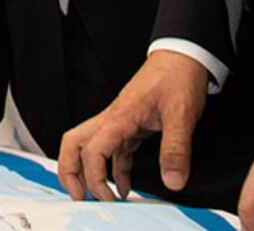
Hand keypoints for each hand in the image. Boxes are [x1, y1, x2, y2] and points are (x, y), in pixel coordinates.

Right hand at [59, 49, 207, 201]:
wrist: (183, 57)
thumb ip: (176, 150)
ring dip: (90, 173)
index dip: (95, 176)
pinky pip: (114, 152)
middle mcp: (113, 119)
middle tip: (81, 197)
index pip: (92, 149)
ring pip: (90, 148)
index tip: (108, 197)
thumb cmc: (177, 77)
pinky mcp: (131, 125)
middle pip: (73, 144)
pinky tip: (124, 186)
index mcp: (120, 116)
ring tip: (100, 197)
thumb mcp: (181, 115)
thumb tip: (173, 180)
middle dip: (70, 172)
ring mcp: (120, 122)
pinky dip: (114, 171)